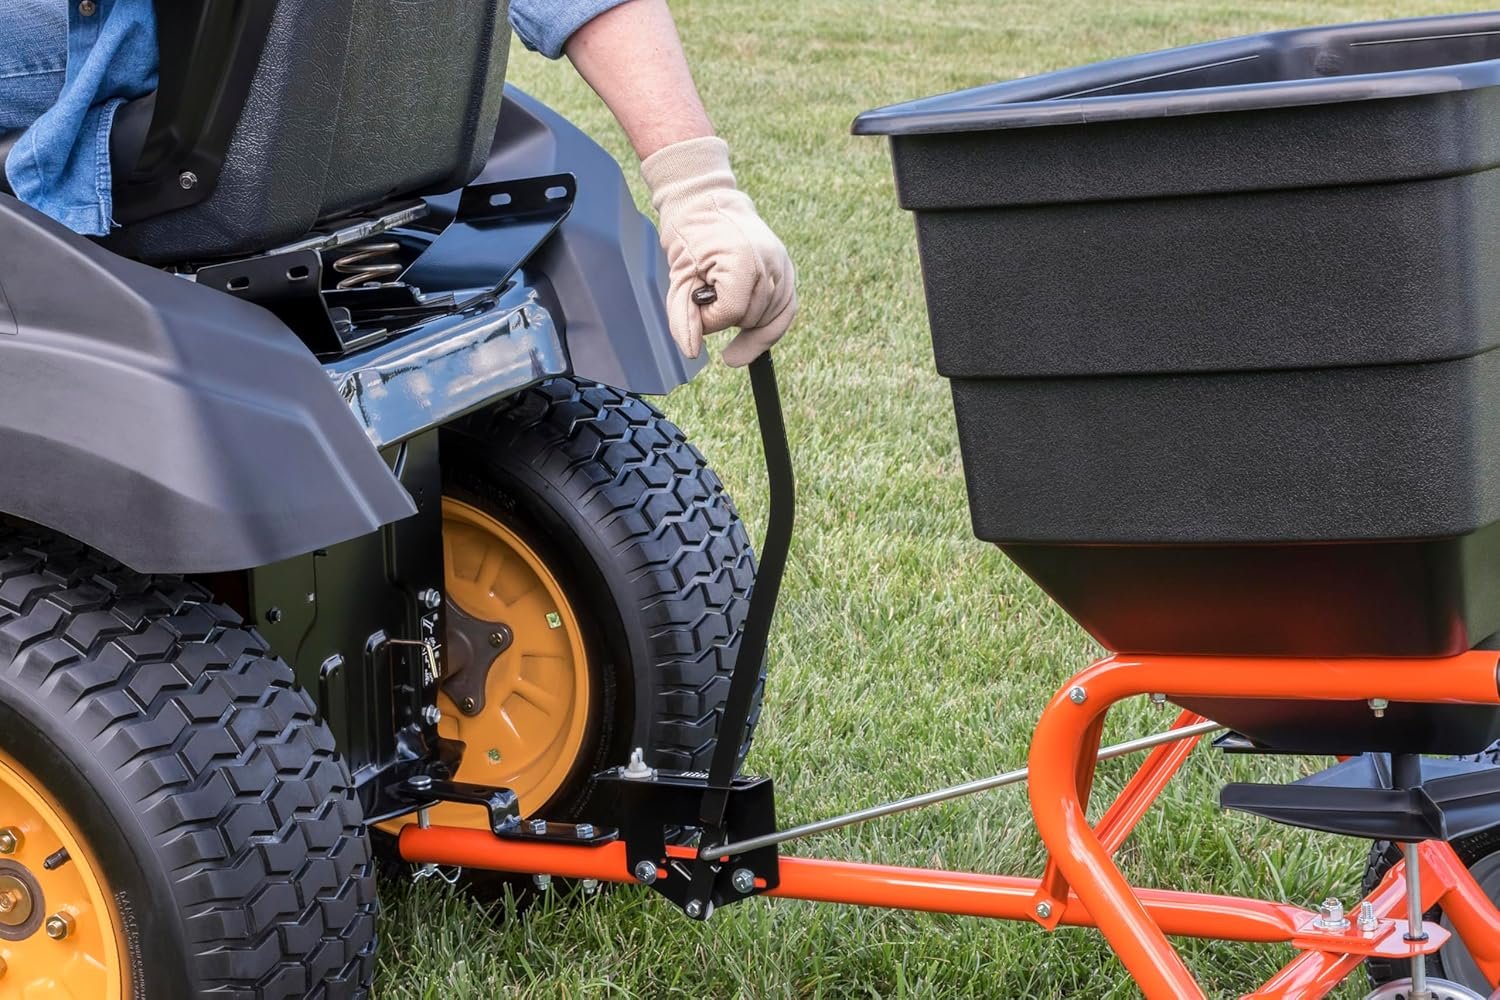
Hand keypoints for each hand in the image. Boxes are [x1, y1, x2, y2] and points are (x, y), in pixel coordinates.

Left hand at [641, 136, 796, 366]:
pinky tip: (749, 341)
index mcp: (743, 261)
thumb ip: (685, 318)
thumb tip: (691, 352)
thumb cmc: (690, 237)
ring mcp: (783, 265)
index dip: (710, 319)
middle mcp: (770, 263)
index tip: (697, 304)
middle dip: (727, 318)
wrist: (707, 203)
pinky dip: (768, 326)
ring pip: (771, 319)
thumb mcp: (680, 279)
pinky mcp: (788, 269)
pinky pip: (785, 310)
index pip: (731, 313)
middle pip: (751, 319)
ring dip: (747, 322)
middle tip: (708, 298)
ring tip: (725, 304)